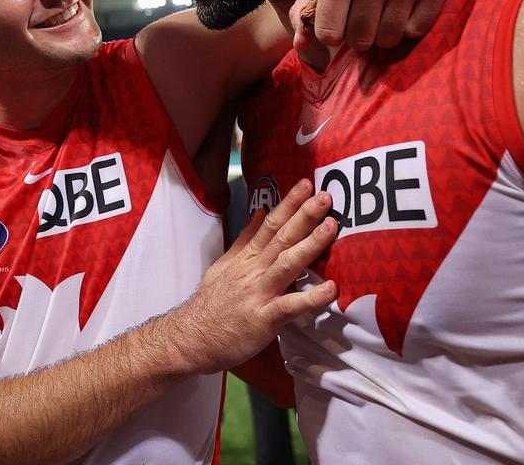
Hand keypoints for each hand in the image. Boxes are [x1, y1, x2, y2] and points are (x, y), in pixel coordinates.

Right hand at [159, 179, 337, 375]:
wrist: (192, 337)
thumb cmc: (211, 304)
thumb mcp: (223, 265)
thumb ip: (245, 240)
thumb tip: (261, 212)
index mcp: (246, 258)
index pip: (269, 224)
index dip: (289, 203)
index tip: (306, 185)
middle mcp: (254, 270)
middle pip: (281, 237)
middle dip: (304, 215)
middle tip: (325, 197)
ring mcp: (259, 293)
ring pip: (287, 263)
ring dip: (310, 244)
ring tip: (331, 227)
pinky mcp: (264, 319)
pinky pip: (290, 306)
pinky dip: (311, 298)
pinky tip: (331, 288)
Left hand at [290, 0, 462, 64]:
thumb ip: (308, 0)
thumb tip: (301, 41)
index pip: (328, 32)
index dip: (334, 34)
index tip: (341, 25)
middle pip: (360, 39)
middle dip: (362, 36)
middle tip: (367, 18)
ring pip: (389, 39)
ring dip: (386, 33)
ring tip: (387, 13)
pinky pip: (416, 32)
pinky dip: (411, 27)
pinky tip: (408, 7)